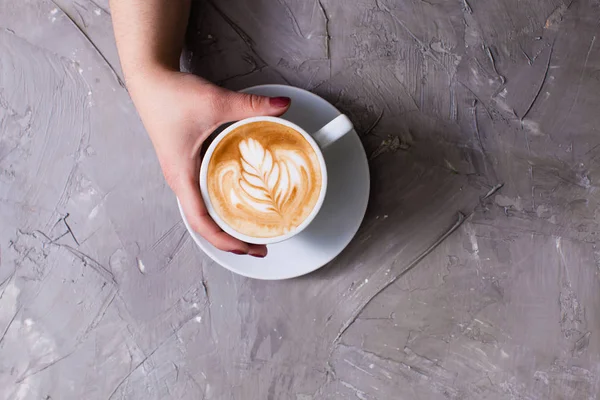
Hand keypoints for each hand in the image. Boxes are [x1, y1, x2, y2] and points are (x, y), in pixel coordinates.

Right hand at [127, 70, 289, 256]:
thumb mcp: (215, 102)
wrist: (149, 79)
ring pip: (203, 211)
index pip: (201, 222)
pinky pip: (203, 195)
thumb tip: (283, 107)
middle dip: (230, 239)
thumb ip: (251, 106)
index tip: (248, 247)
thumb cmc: (171, 96)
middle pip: (203, 224)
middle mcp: (180, 180)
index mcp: (182, 176)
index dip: (224, 240)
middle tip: (260, 245)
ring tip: (251, 230)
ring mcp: (182, 174)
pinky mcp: (186, 165)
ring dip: (225, 224)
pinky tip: (239, 202)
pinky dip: (220, 206)